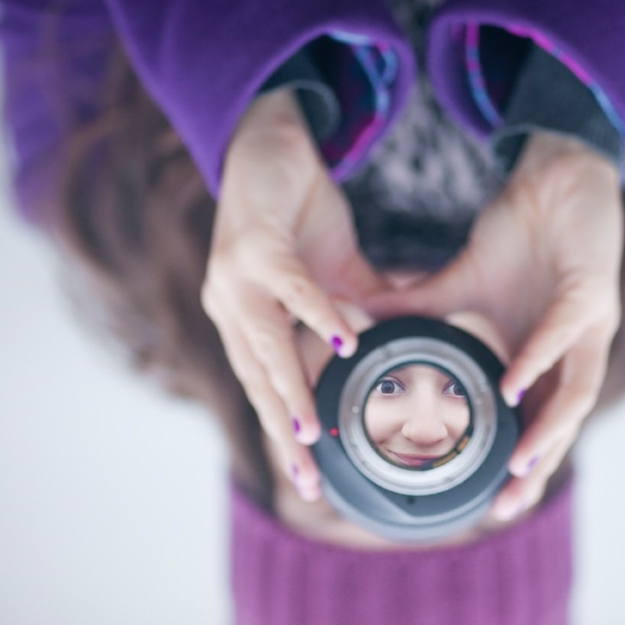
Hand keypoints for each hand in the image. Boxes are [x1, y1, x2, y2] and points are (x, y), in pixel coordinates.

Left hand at [201, 89, 384, 498]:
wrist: (269, 142)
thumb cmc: (297, 214)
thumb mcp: (335, 273)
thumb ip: (359, 310)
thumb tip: (394, 342)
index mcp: (246, 321)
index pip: (266, 390)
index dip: (285, 435)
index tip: (311, 479)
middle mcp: (230, 308)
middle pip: (257, 383)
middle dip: (282, 436)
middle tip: (308, 482)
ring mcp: (234, 278)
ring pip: (264, 347)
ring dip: (290, 392)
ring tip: (313, 435)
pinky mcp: (252, 244)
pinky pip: (290, 287)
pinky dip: (318, 315)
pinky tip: (347, 341)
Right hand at [365, 133, 623, 519]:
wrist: (557, 178)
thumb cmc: (519, 236)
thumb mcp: (460, 284)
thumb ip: (420, 310)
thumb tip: (364, 320)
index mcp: (545, 355)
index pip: (535, 423)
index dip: (518, 464)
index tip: (489, 502)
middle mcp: (573, 351)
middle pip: (562, 424)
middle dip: (535, 468)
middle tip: (505, 507)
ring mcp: (589, 325)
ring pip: (575, 393)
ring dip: (547, 432)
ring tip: (517, 467)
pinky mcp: (592, 290)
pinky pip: (564, 335)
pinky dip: (536, 362)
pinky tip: (511, 388)